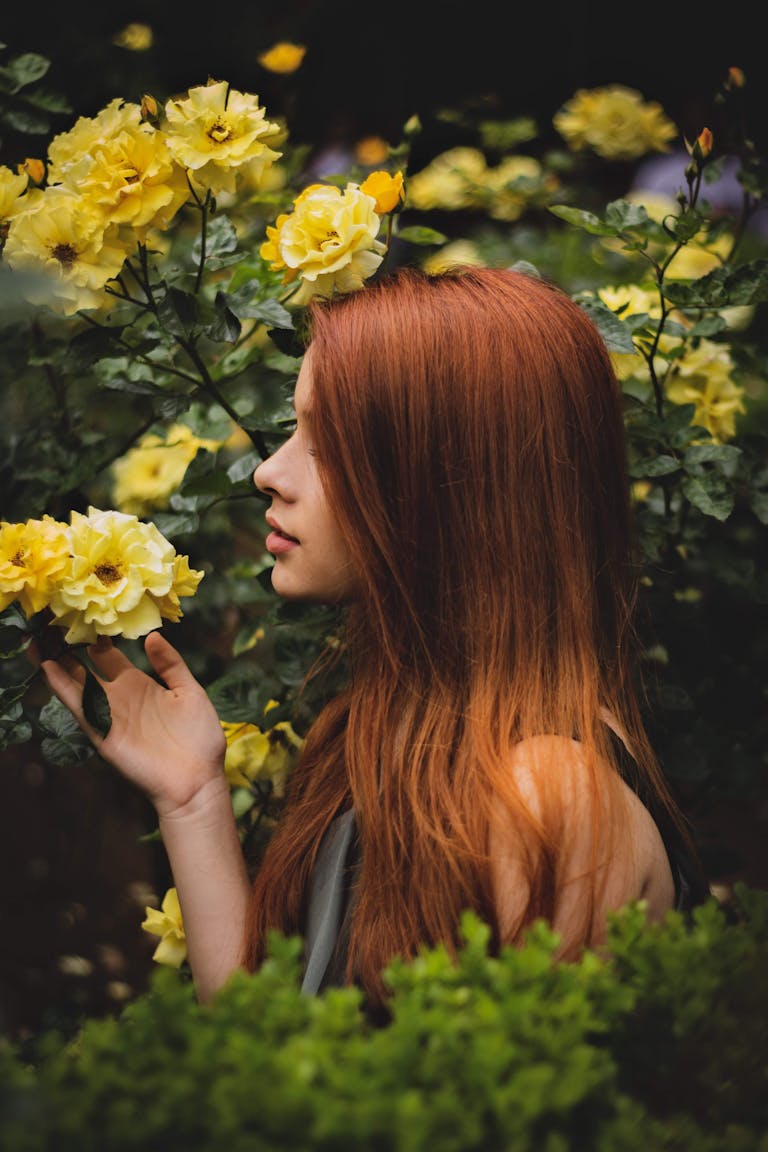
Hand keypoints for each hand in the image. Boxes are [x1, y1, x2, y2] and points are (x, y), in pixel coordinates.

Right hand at [40, 630, 226, 817]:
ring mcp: (109, 714)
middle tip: (51, 623)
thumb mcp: (189, 691)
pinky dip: (63, 688)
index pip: (108, 657)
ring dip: (57, 665)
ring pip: (76, 684)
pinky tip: (49, 669)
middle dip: (68, 649)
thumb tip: (153, 635)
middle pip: (85, 668)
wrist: (198, 779)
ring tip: (38, 641)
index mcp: (139, 684)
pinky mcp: (103, 733)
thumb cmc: (199, 738)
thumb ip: (171, 664)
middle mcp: (119, 697)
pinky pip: (81, 707)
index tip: (84, 614)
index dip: (96, 637)